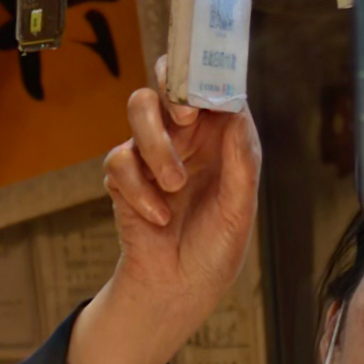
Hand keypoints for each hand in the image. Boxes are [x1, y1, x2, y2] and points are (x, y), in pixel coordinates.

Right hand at [69, 75, 261, 363]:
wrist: (176, 291)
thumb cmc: (214, 252)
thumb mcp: (239, 210)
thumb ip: (242, 161)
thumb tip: (237, 113)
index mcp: (219, 136)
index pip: (211, 85)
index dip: (208, 71)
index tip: (212, 79)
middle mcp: (186, 136)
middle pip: (167, 79)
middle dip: (172, 87)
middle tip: (186, 115)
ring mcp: (152, 152)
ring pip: (140, 108)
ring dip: (157, 145)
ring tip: (174, 186)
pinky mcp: (124, 176)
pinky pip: (121, 160)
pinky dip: (139, 190)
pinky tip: (157, 217)